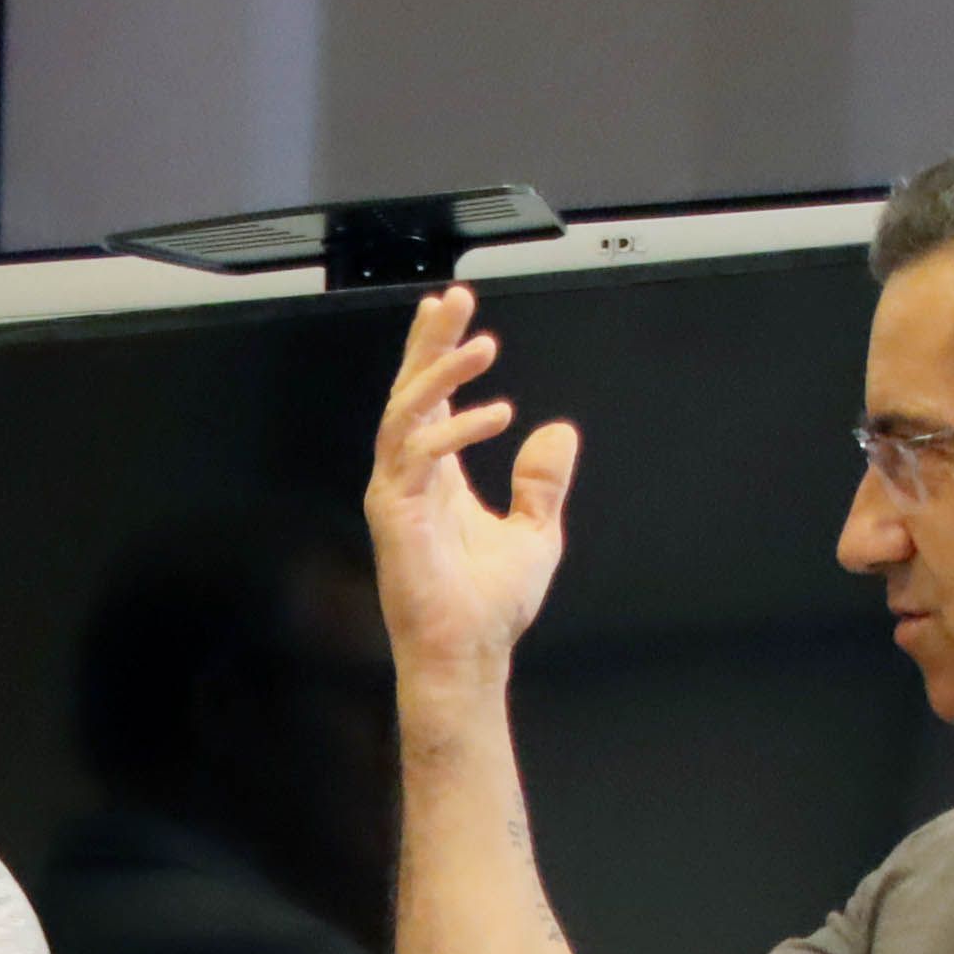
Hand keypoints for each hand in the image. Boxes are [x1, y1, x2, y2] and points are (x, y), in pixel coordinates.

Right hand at [365, 282, 581, 685]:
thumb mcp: (534, 531)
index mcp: (436, 475)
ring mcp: (396, 493)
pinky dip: (456, 429)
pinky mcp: (394, 514)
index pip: (432, 398)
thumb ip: (542, 481)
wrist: (469, 654)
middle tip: (455, 300)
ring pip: (405, 412)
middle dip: (430, 343)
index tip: (456, 309)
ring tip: (483, 344)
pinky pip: (416, 454)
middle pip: (410, 391)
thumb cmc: (490, 605)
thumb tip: (559, 431)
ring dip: (442, 373)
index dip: (440, 352)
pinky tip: (497, 412)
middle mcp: (410, 476)